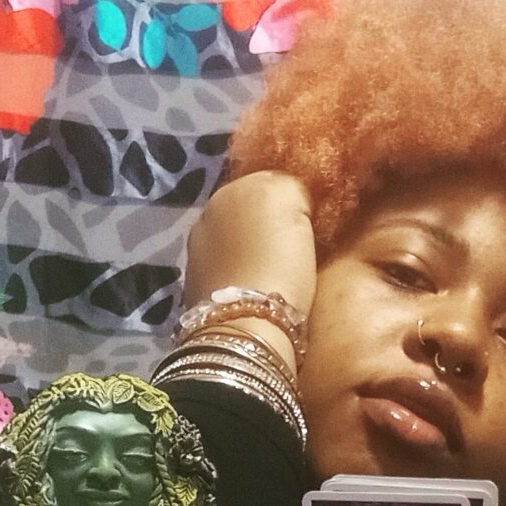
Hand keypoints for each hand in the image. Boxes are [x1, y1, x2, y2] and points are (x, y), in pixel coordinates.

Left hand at [184, 170, 316, 315]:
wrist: (246, 324)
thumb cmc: (281, 265)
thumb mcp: (299, 209)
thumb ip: (292, 189)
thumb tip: (292, 196)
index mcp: (237, 186)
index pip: (275, 180)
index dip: (296, 201)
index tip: (312, 224)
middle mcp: (209, 209)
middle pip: (249, 208)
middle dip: (267, 222)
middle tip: (293, 248)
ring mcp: (196, 246)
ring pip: (234, 237)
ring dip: (250, 247)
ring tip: (271, 271)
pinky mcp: (192, 280)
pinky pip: (225, 265)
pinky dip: (237, 270)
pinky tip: (251, 286)